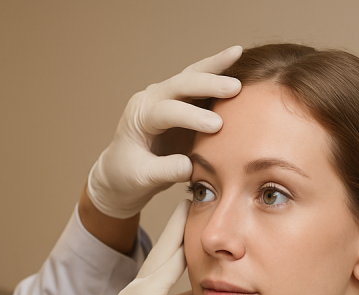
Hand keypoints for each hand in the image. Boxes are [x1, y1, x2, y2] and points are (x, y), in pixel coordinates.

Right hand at [43, 201, 191, 294]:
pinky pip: (168, 265)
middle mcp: (138, 288)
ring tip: (198, 193)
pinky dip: (180, 242)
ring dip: (182, 222)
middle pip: (166, 246)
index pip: (166, 260)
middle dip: (183, 219)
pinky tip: (192, 223)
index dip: (181, 237)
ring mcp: (138, 291)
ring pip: (167, 249)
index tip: (196, 214)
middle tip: (199, 189)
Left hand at [86, 47, 242, 218]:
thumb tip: (190, 166)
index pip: (166, 110)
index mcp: (139, 116)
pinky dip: (217, 73)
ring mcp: (166, 97)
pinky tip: (237, 60)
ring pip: (191, 75)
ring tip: (237, 53)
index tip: (216, 126)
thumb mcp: (142, 178)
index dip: (191, 116)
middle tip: (235, 87)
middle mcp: (151, 99)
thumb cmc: (128, 176)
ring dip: (215, 66)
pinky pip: (200, 84)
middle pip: (180, 84)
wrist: (121, 172)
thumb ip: (165, 171)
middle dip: (207, 84)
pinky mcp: (181, 101)